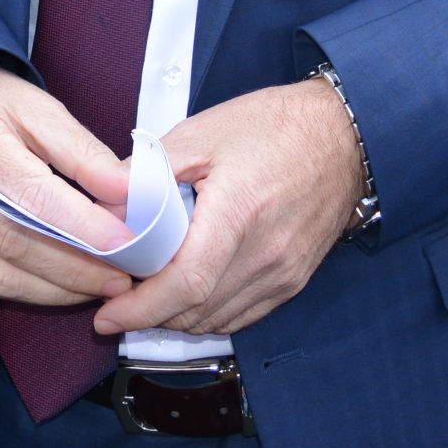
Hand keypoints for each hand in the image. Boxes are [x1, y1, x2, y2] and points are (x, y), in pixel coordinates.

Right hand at [0, 55, 133, 306]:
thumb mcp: (38, 108)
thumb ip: (83, 152)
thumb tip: (127, 191)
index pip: (33, 197)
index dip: (83, 227)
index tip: (126, 243)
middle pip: (17, 243)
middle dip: (77, 268)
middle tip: (124, 275)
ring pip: (1, 274)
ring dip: (58, 289)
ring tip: (101, 285)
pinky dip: (31, 289)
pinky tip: (63, 284)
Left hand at [95, 79, 361, 338]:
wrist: (341, 135)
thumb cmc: (272, 126)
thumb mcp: (198, 134)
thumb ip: (147, 173)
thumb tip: (106, 207)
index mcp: (238, 211)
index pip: (185, 283)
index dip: (140, 308)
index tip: (108, 315)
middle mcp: (265, 253)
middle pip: (196, 310)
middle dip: (148, 314)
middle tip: (118, 296)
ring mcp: (283, 273)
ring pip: (216, 320)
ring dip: (176, 316)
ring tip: (147, 293)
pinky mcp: (293, 281)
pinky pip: (242, 316)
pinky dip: (207, 314)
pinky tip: (186, 294)